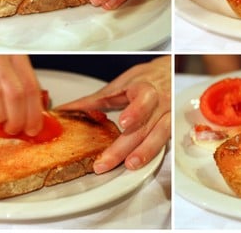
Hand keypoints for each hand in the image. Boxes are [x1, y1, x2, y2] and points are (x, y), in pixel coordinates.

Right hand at [0, 55, 43, 135]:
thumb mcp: (10, 62)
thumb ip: (21, 83)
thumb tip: (33, 114)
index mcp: (17, 55)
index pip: (31, 87)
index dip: (34, 112)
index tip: (34, 128)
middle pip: (15, 93)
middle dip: (18, 118)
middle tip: (16, 129)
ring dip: (0, 115)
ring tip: (1, 121)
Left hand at [56, 56, 170, 172]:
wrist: (170, 75)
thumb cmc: (146, 79)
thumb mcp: (121, 84)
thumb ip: (96, 100)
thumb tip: (68, 110)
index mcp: (145, 89)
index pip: (143, 99)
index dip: (135, 111)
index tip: (123, 122)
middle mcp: (159, 104)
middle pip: (143, 127)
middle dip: (124, 147)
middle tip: (105, 161)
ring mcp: (168, 117)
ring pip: (159, 137)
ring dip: (144, 153)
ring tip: (129, 165)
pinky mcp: (172, 128)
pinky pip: (165, 143)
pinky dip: (153, 154)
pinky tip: (141, 163)